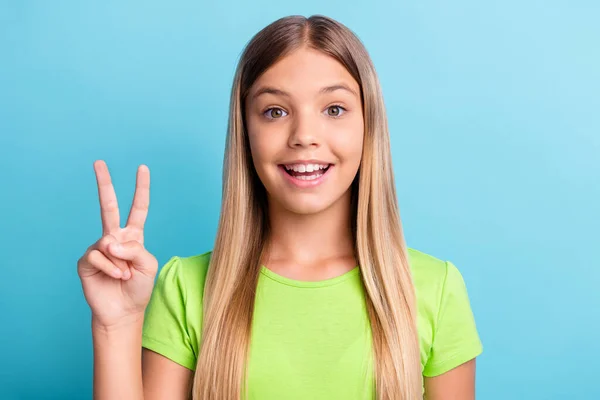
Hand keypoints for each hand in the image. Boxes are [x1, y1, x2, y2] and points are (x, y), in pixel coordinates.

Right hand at [77, 160, 158, 328]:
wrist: (123, 311)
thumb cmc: (138, 287)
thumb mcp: (148, 265)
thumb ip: (135, 249)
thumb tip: (109, 241)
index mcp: (134, 236)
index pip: (138, 208)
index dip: (141, 189)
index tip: (142, 168)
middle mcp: (115, 237)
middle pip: (108, 206)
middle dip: (104, 184)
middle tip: (98, 162)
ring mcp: (99, 247)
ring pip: (109, 243)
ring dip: (121, 262)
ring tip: (124, 276)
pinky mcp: (86, 260)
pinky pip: (99, 256)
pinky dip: (110, 268)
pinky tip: (114, 277)